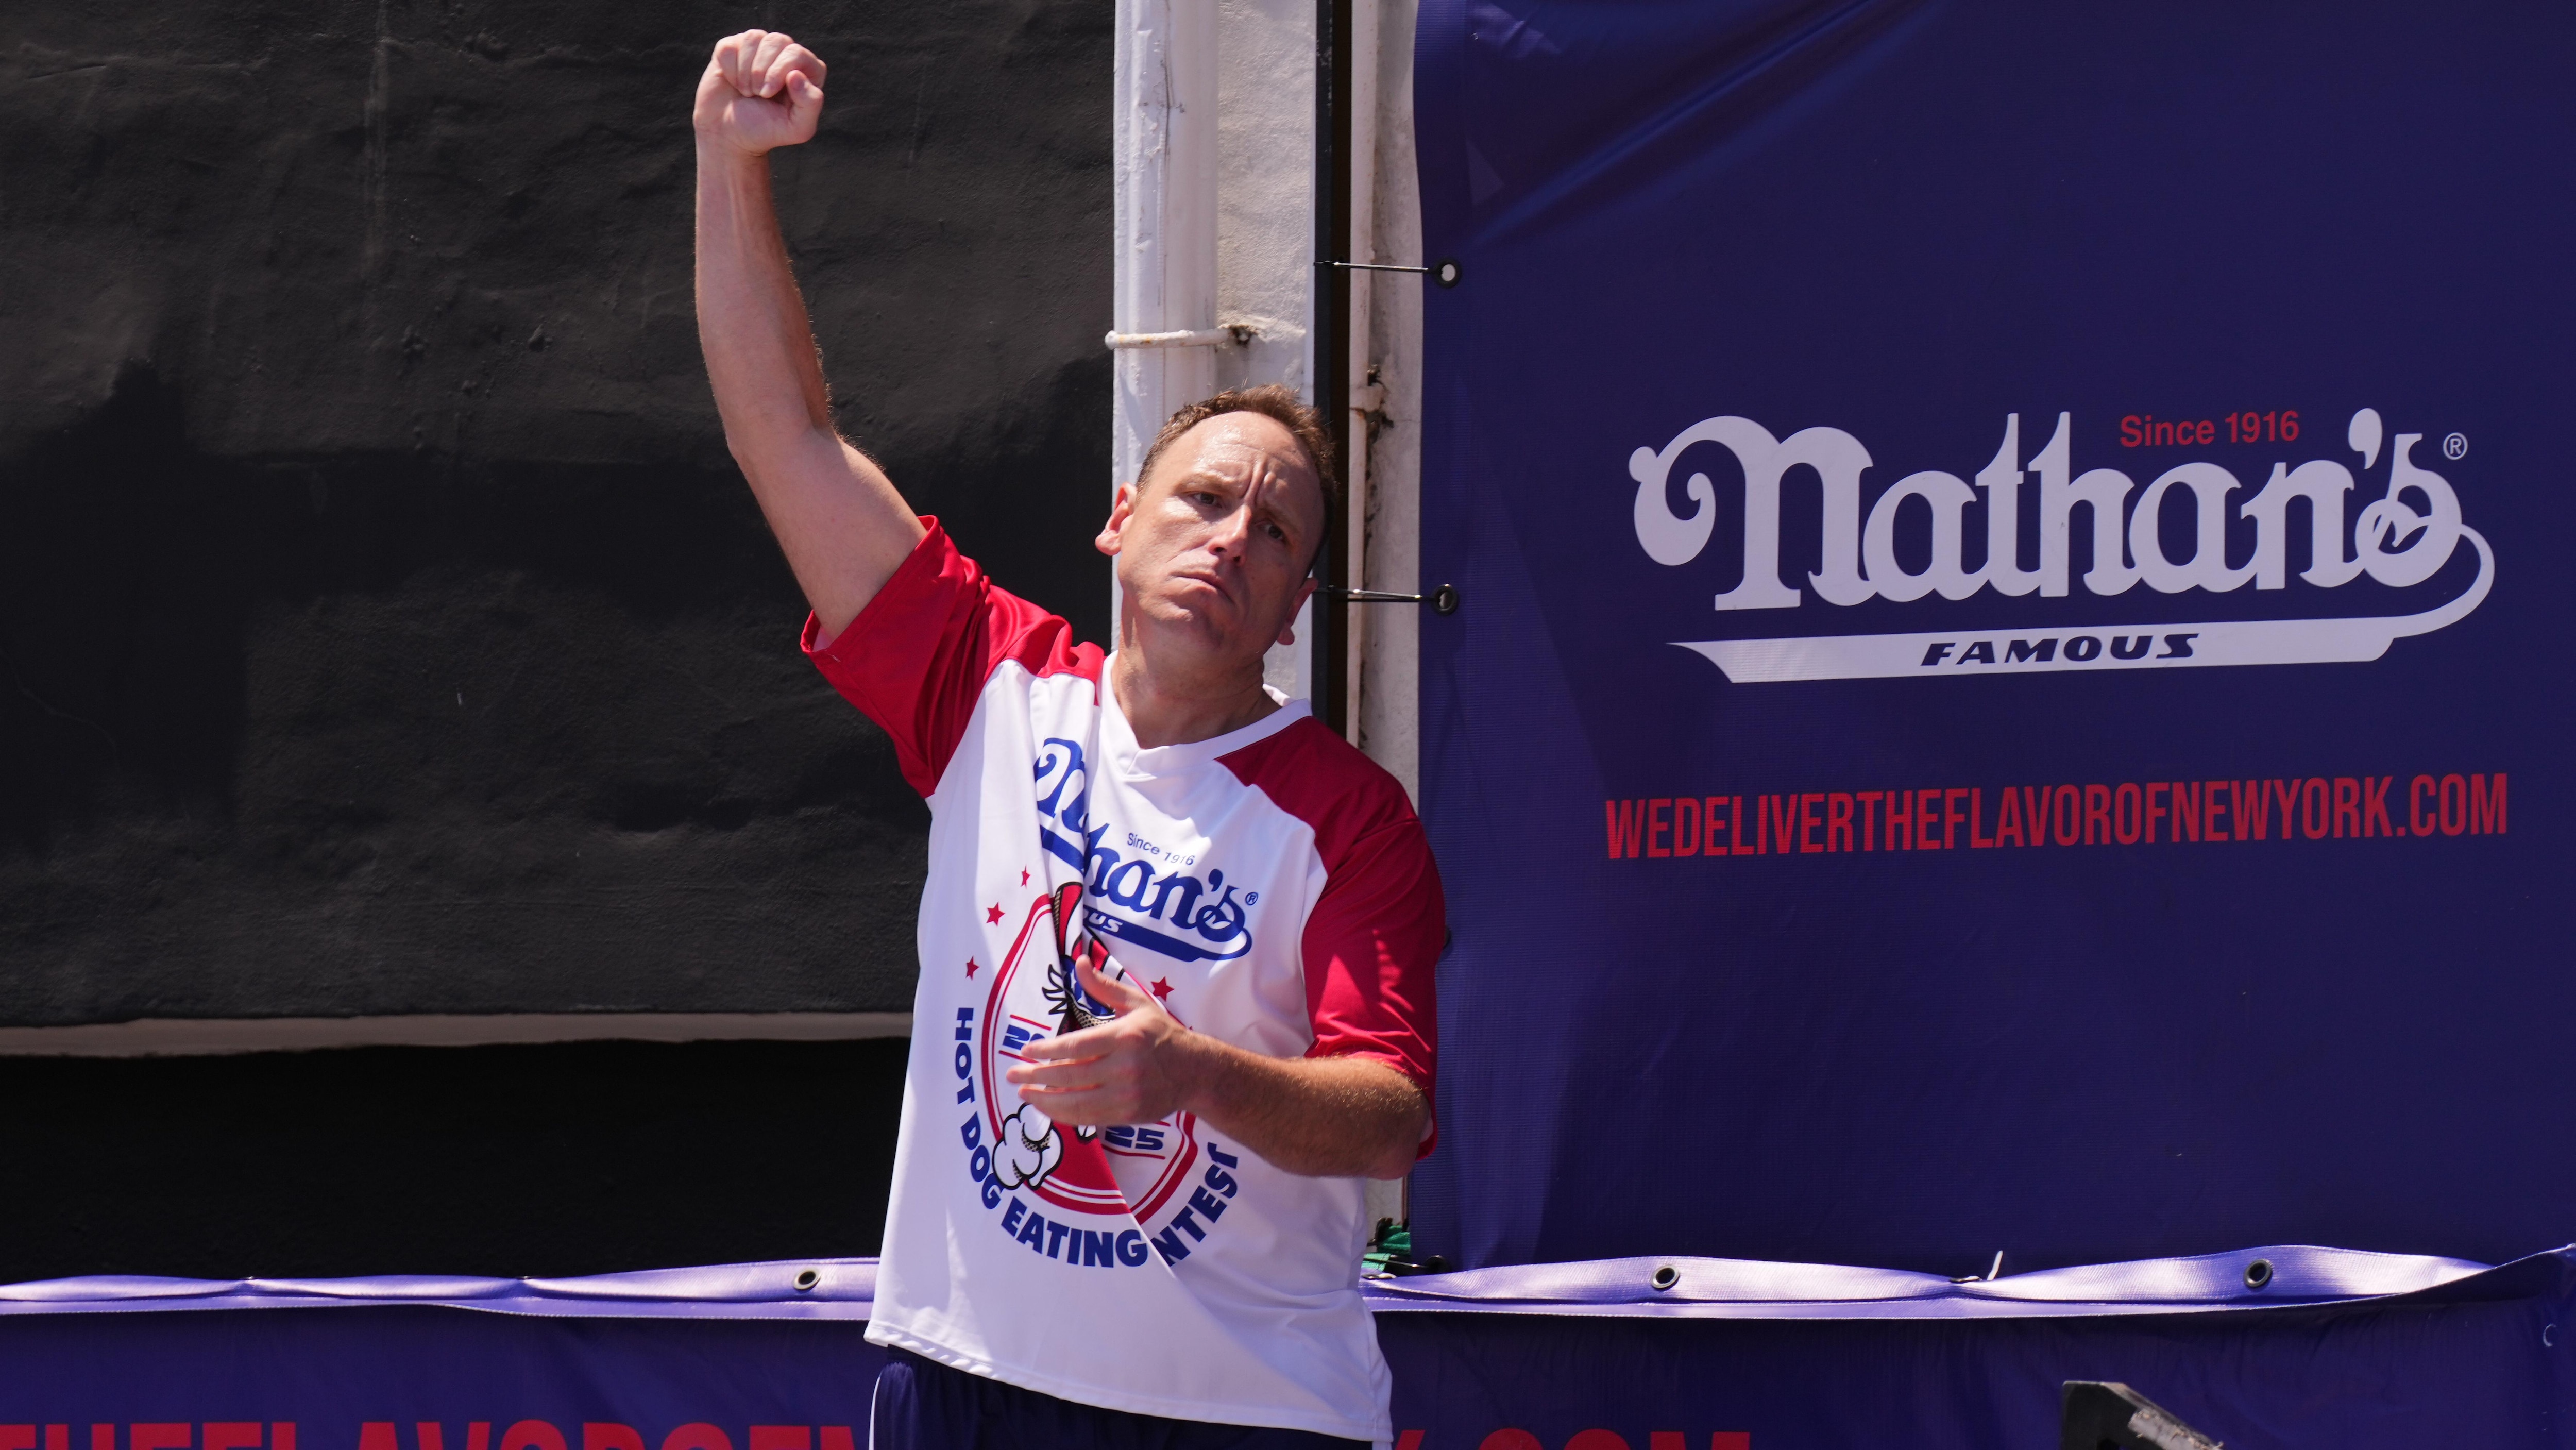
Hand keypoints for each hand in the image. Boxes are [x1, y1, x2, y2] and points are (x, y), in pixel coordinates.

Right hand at [694, 30, 826, 157]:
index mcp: (807, 71)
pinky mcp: (734, 48)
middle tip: (758, 94)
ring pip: (754, 37)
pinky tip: (733, 83)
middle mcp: (785, 54)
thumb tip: (796, 74)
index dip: (779, 71)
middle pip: (777, 41)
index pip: (797, 53)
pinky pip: (730, 46)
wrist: (730, 135)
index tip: (767, 94)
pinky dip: (729, 68)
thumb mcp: (798, 128)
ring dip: (745, 70)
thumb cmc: (766, 130)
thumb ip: (811, 103)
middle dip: (762, 71)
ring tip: (747, 91)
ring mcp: (760, 48)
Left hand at [1005, 957, 1205, 1126]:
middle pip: (1070, 1076)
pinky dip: (1064, 1115)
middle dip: (1036, 1076)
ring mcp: (1127, 1095)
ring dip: (1044, 1100)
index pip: (1075, 1047)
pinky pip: (1088, 1118)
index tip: (1026, 1050)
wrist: (1196, 1072)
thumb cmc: (1162, 1034)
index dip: (1047, 1051)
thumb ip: (1105, 987)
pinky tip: (1048, 1107)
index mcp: (1125, 1037)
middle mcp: (1125, 1068)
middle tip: (1012, 1074)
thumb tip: (1080, 961)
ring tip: (1024, 1093)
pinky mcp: (1128, 1115)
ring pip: (1075, 1102)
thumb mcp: (1137, 1004)